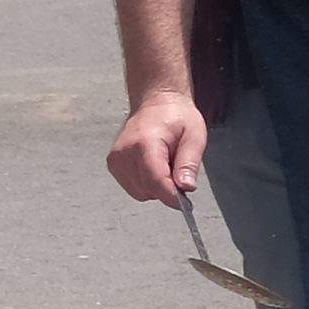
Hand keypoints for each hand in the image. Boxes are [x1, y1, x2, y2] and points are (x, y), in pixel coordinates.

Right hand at [108, 89, 206, 205]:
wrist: (156, 103)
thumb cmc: (177, 117)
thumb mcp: (194, 135)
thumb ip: (189, 163)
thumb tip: (186, 188)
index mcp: (144, 143)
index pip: (155, 180)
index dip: (171, 196)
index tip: (186, 204)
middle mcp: (124, 153)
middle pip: (148, 190)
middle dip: (167, 188)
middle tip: (178, 168)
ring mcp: (115, 160)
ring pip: (141, 193)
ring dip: (157, 186)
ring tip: (165, 162)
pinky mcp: (113, 165)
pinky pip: (135, 188)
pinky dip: (147, 183)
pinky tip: (154, 165)